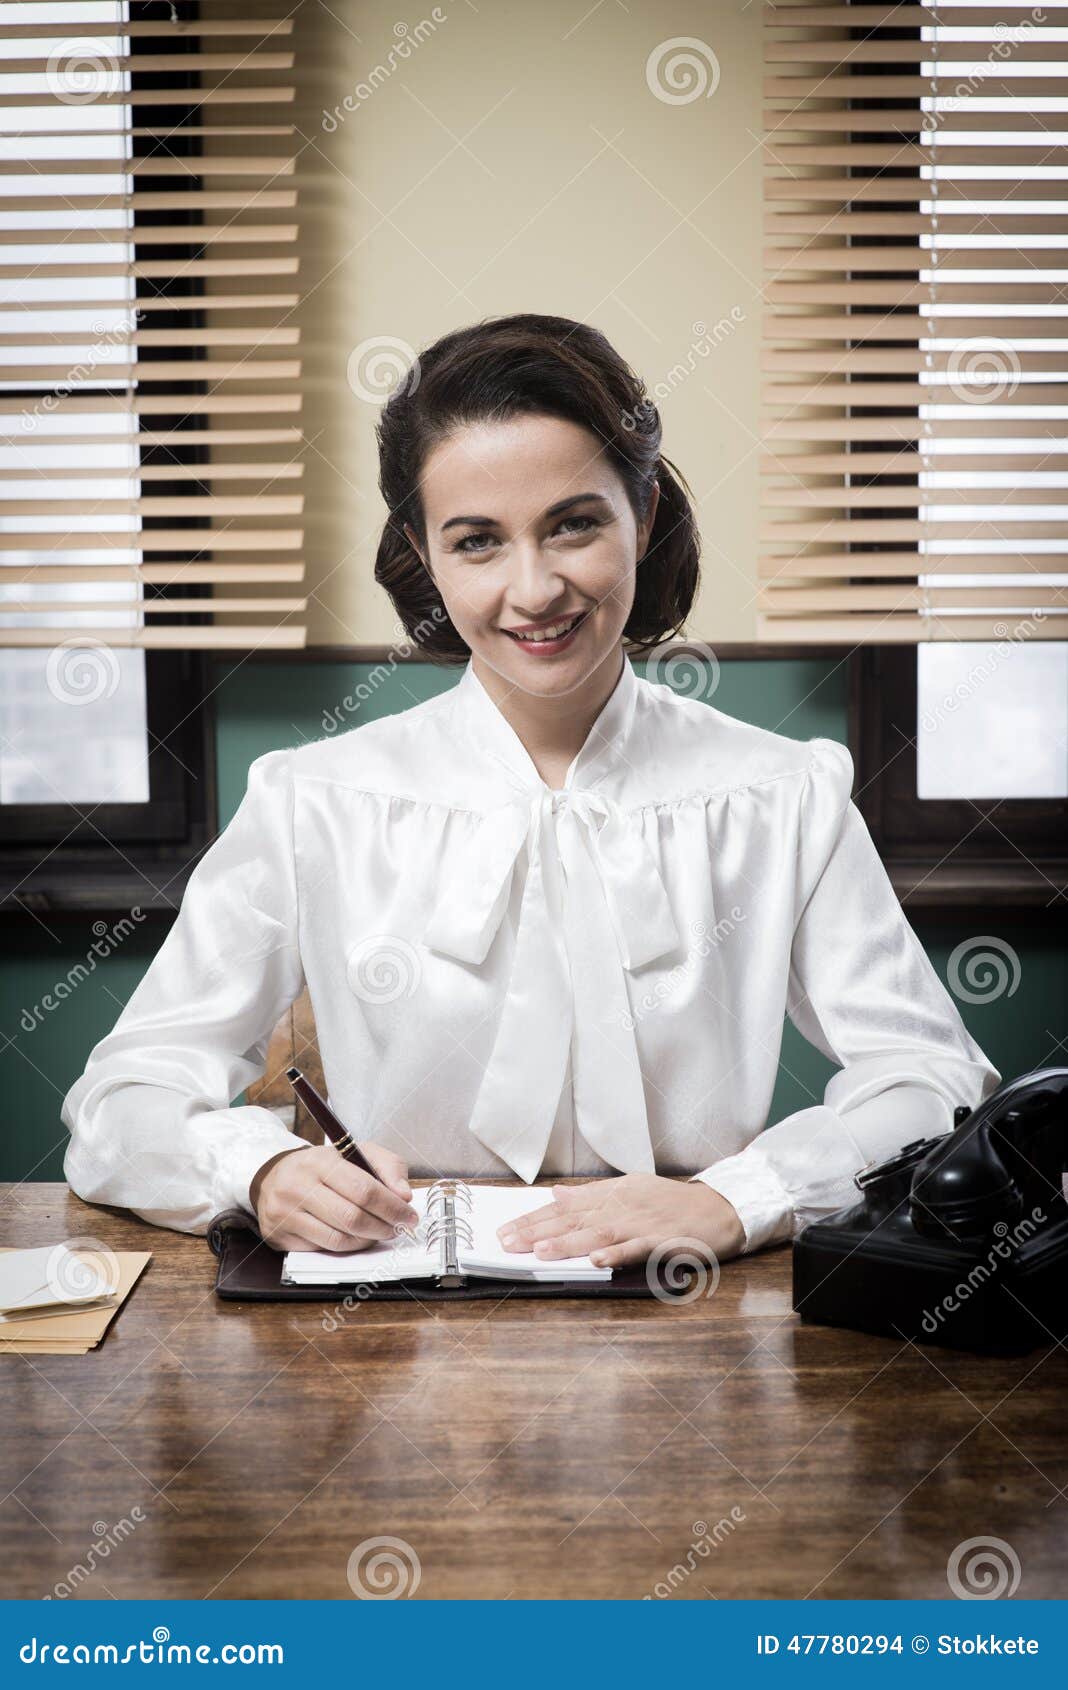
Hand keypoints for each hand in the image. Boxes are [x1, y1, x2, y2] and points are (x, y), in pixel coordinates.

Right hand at [251, 1142, 417, 1253]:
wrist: (273, 1177)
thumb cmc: (323, 1167)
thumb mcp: (356, 1153)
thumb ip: (387, 1167)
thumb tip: (404, 1195)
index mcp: (320, 1161)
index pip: (364, 1189)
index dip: (392, 1207)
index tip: (409, 1216)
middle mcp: (298, 1186)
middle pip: (352, 1218)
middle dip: (383, 1227)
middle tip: (398, 1229)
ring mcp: (285, 1214)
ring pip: (338, 1239)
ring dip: (367, 1241)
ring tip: (378, 1233)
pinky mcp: (280, 1237)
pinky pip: (323, 1250)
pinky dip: (347, 1247)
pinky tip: (355, 1237)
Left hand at [496, 1172, 745, 1269]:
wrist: (719, 1208)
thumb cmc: (672, 1202)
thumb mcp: (629, 1189)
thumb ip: (591, 1194)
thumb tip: (556, 1193)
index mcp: (611, 1195)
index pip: (564, 1207)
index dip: (533, 1218)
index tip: (505, 1230)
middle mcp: (622, 1206)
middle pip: (574, 1219)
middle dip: (538, 1231)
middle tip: (507, 1243)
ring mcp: (642, 1223)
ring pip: (598, 1233)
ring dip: (569, 1242)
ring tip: (540, 1250)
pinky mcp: (662, 1240)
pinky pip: (637, 1248)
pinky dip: (617, 1254)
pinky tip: (597, 1260)